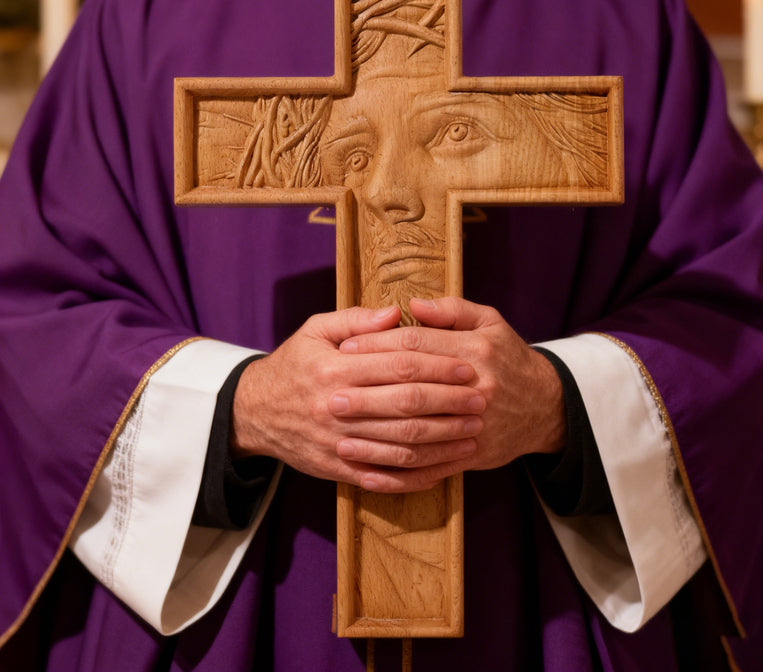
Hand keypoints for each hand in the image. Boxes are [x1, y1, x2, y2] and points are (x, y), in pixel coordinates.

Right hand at [231, 305, 486, 492]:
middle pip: (405, 406)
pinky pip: (382, 477)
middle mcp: (336, 406)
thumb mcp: (315, 329)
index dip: (438, 365)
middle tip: (481, 399)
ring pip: (400, 445)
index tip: (468, 366)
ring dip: (442, 441)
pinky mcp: (337, 469)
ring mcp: (337, 442)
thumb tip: (398, 313)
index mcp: (335, 367)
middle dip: (449, 403)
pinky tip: (442, 469)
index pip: (398, 365)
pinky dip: (415, 477)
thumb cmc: (293, 364)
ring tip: (473, 433)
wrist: (254, 412)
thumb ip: (356, 319)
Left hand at [338, 297, 565, 472]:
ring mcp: (473, 425)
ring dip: (375, 437)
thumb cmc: (508, 358)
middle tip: (330, 393)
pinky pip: (429, 468)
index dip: (377, 345)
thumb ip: (452, 310)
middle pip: (411, 389)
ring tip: (339, 435)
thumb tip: (412, 304)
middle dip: (367, 392)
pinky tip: (366, 472)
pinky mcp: (472, 455)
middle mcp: (475, 387)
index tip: (344, 348)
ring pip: (417, 434)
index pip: (416, 344)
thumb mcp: (490, 322)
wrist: (545, 406)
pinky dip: (396, 473)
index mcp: (475, 350)